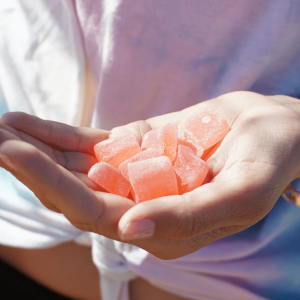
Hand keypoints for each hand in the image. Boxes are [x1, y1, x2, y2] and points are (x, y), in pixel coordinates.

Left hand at [1, 91, 299, 259]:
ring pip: (77, 168)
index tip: (14, 154)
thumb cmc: (270, 161)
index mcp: (166, 226)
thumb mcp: (242, 192)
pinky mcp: (136, 148)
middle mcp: (144, 204)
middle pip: (77, 192)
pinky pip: (91, 144)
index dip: (55, 188)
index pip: (98, 214)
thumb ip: (192, 215)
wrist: (274, 129)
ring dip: (39, 150)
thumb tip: (131, 228)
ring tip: (3, 129)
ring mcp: (136, 174)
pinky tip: (28, 124)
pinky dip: (60, 135)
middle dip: (34, 168)